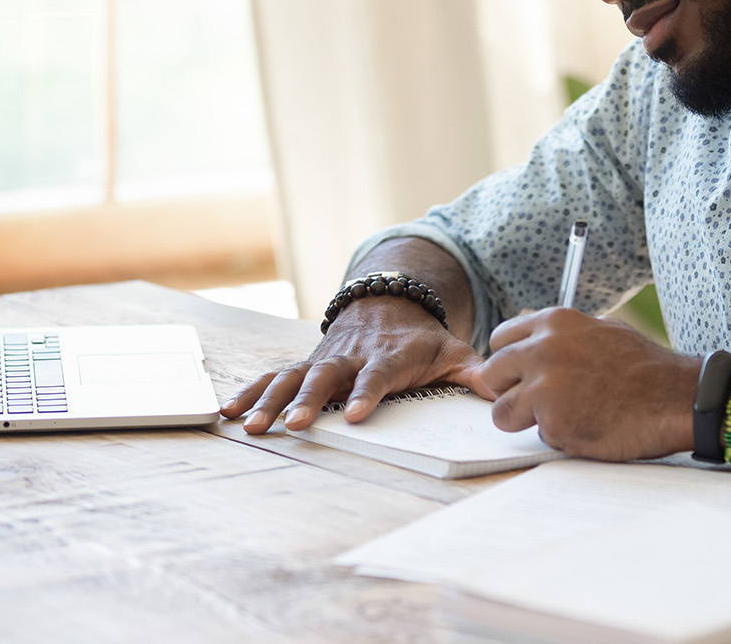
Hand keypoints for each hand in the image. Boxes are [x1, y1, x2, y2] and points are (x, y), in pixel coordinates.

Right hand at [221, 296, 490, 433]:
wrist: (390, 305)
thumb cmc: (424, 341)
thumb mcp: (453, 352)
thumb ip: (474, 373)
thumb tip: (500, 391)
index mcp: (389, 356)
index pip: (377, 375)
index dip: (366, 393)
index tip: (355, 415)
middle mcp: (351, 356)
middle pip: (328, 377)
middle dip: (310, 400)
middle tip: (297, 424)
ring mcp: (325, 359)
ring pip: (293, 377)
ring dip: (272, 401)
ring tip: (252, 426)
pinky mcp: (306, 363)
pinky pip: (274, 375)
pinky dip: (251, 391)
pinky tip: (229, 411)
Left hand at [481, 308, 699, 460]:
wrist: (675, 397)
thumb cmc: (645, 367)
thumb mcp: (603, 330)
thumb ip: (565, 336)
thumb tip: (539, 342)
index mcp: (553, 322)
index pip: (500, 339)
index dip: (510, 362)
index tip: (522, 375)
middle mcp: (541, 349)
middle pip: (491, 374)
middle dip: (508, 390)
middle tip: (536, 401)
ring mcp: (543, 387)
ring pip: (502, 412)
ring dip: (525, 420)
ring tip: (563, 417)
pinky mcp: (552, 422)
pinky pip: (537, 435)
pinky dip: (558, 436)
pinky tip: (587, 427)